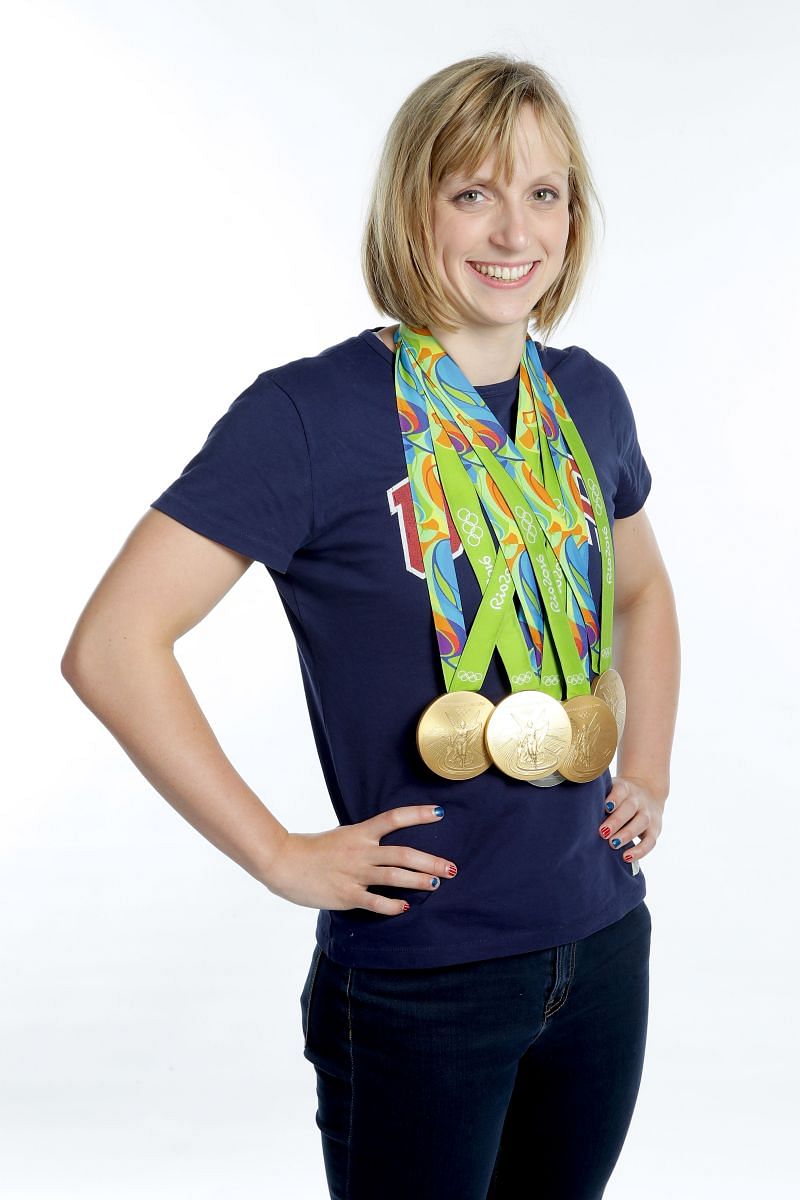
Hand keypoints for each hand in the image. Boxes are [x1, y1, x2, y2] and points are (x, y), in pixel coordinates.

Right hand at [262, 806, 456, 915]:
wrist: (283, 862)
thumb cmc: (311, 850)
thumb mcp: (340, 837)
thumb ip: (362, 841)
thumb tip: (382, 846)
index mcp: (359, 833)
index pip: (393, 818)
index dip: (417, 815)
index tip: (439, 813)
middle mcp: (361, 851)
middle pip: (403, 853)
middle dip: (431, 861)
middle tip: (452, 867)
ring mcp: (355, 873)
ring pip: (394, 876)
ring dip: (419, 880)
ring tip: (437, 883)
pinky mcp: (346, 894)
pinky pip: (374, 901)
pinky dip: (392, 905)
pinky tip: (405, 907)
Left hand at [599, 775, 665, 863]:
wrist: (648, 791)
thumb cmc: (619, 796)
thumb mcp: (611, 789)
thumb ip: (598, 797)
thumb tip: (576, 807)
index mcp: (625, 788)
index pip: (621, 791)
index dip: (614, 798)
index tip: (605, 807)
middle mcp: (638, 799)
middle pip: (629, 808)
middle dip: (616, 821)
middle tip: (603, 832)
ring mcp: (648, 813)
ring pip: (641, 822)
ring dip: (627, 834)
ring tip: (613, 844)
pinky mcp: (655, 829)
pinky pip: (650, 841)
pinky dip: (640, 850)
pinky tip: (627, 857)